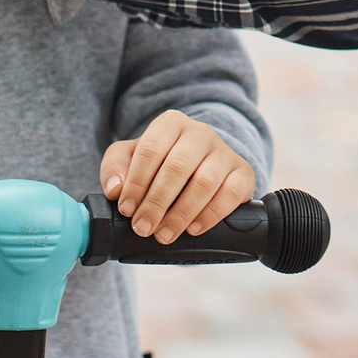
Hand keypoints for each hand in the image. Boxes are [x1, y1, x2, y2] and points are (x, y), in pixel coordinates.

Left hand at [100, 111, 253, 244]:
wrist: (201, 165)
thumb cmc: (160, 163)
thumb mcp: (131, 158)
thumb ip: (114, 168)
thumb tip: (115, 190)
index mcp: (170, 123)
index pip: (151, 149)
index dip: (136, 182)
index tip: (127, 209)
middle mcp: (200, 133)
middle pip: (177, 167)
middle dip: (156, 203)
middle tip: (143, 227)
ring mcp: (224, 152)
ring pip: (204, 183)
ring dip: (180, 214)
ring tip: (164, 235)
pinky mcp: (243, 173)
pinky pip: (230, 195)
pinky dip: (210, 215)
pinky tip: (193, 229)